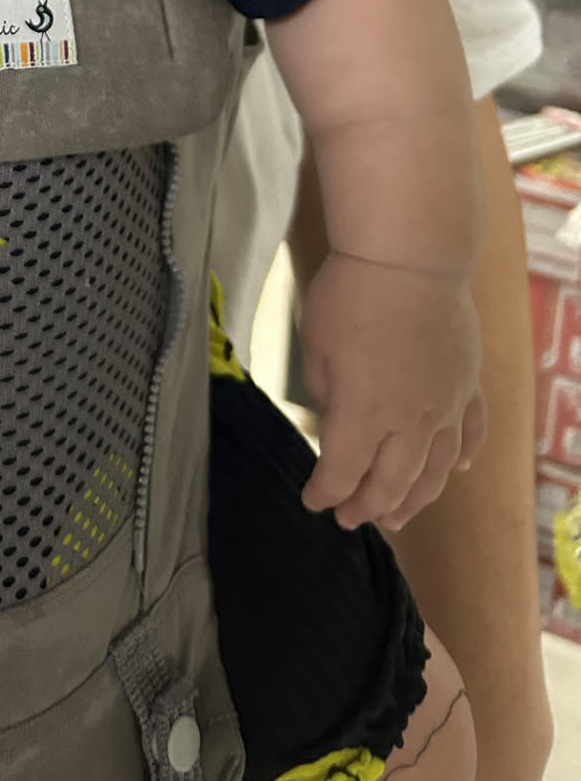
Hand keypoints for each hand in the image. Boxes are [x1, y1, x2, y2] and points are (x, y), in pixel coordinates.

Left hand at [298, 250, 485, 530]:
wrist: (410, 259)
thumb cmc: (351, 295)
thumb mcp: (316, 346)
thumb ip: (328, 392)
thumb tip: (339, 417)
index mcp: (363, 414)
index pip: (343, 472)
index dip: (326, 493)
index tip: (312, 502)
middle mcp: (410, 421)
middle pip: (391, 482)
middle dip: (367, 507)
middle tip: (350, 521)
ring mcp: (445, 406)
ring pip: (434, 471)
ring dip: (416, 499)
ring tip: (397, 516)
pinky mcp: (467, 386)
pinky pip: (470, 434)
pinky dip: (462, 458)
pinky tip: (455, 471)